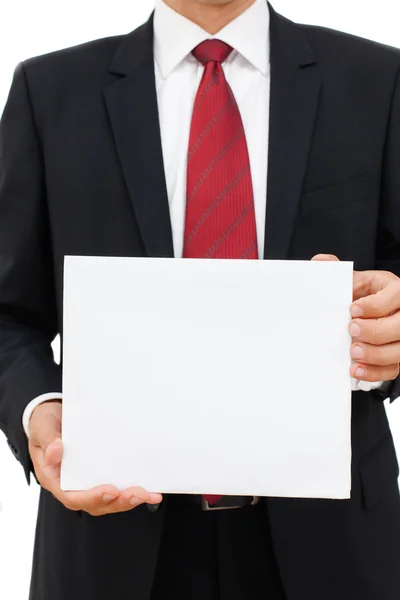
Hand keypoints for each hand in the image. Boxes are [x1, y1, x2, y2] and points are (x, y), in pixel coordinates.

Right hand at [28, 401, 161, 515]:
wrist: (50, 414)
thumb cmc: (44, 422)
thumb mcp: (43, 427)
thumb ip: (49, 440)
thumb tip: (56, 452)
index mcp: (54, 478)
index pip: (71, 496)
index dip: (91, 497)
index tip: (110, 491)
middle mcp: (70, 484)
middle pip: (95, 503)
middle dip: (118, 501)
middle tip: (139, 494)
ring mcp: (85, 481)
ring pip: (107, 499)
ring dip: (128, 499)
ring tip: (148, 494)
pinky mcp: (98, 474)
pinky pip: (114, 487)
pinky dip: (130, 489)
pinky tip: (147, 487)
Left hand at [312, 254, 399, 382]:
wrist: (371, 314)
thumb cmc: (367, 296)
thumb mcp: (358, 282)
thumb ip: (341, 274)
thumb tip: (320, 262)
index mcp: (397, 291)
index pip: (396, 296)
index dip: (375, 305)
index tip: (353, 309)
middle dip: (375, 331)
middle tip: (352, 331)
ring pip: (399, 351)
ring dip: (375, 354)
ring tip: (353, 352)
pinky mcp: (398, 357)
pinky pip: (393, 369)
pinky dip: (374, 372)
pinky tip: (356, 370)